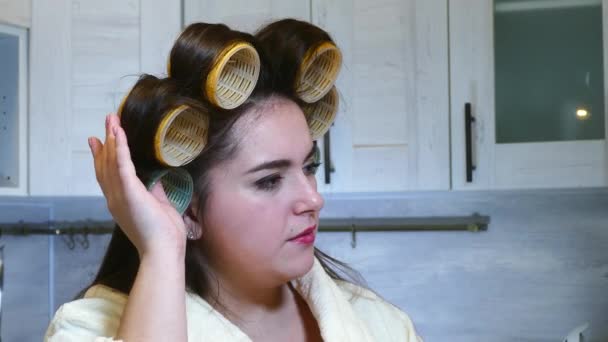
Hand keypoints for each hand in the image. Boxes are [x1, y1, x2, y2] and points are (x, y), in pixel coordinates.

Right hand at [88, 114, 187, 257]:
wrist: (163, 251)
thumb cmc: (163, 234)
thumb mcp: (158, 207)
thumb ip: (155, 192)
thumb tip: (157, 180)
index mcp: (121, 202)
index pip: (108, 175)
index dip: (102, 156)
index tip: (99, 140)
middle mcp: (115, 198)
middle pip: (106, 164)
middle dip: (106, 141)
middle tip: (107, 121)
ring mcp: (119, 196)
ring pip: (111, 162)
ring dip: (112, 139)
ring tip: (112, 121)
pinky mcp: (129, 193)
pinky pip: (122, 166)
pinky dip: (120, 149)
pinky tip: (119, 135)